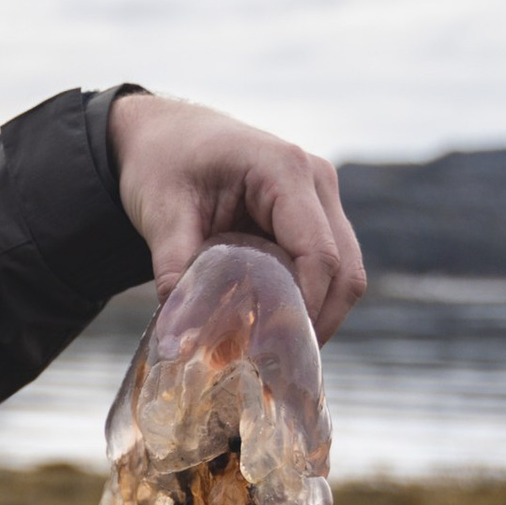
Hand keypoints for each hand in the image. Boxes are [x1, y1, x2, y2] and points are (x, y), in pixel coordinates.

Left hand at [105, 90, 366, 337]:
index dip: (306, 308)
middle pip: (345, 268)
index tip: (274, 351)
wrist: (166, 137)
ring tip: (277, 356)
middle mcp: (317, 180)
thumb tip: (177, 336)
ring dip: (319, 314)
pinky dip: (311, 300)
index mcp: (284, 169)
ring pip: (346, 272)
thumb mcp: (159, 211)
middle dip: (318, 321)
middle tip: (279, 367)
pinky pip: (329, 266)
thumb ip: (173, 267)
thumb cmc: (163, 163)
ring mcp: (322, 197)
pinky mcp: (315, 215)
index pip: (319, 253)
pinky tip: (276, 329)